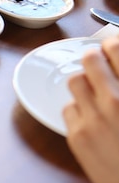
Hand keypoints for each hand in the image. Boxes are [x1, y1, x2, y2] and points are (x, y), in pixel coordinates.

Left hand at [63, 37, 118, 182]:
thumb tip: (114, 72)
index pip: (114, 49)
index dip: (110, 45)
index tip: (110, 48)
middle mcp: (114, 101)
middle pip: (90, 60)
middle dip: (93, 58)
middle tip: (96, 62)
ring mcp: (93, 119)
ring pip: (75, 82)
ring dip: (84, 84)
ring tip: (92, 93)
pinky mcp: (77, 137)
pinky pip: (68, 109)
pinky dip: (78, 111)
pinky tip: (89, 119)